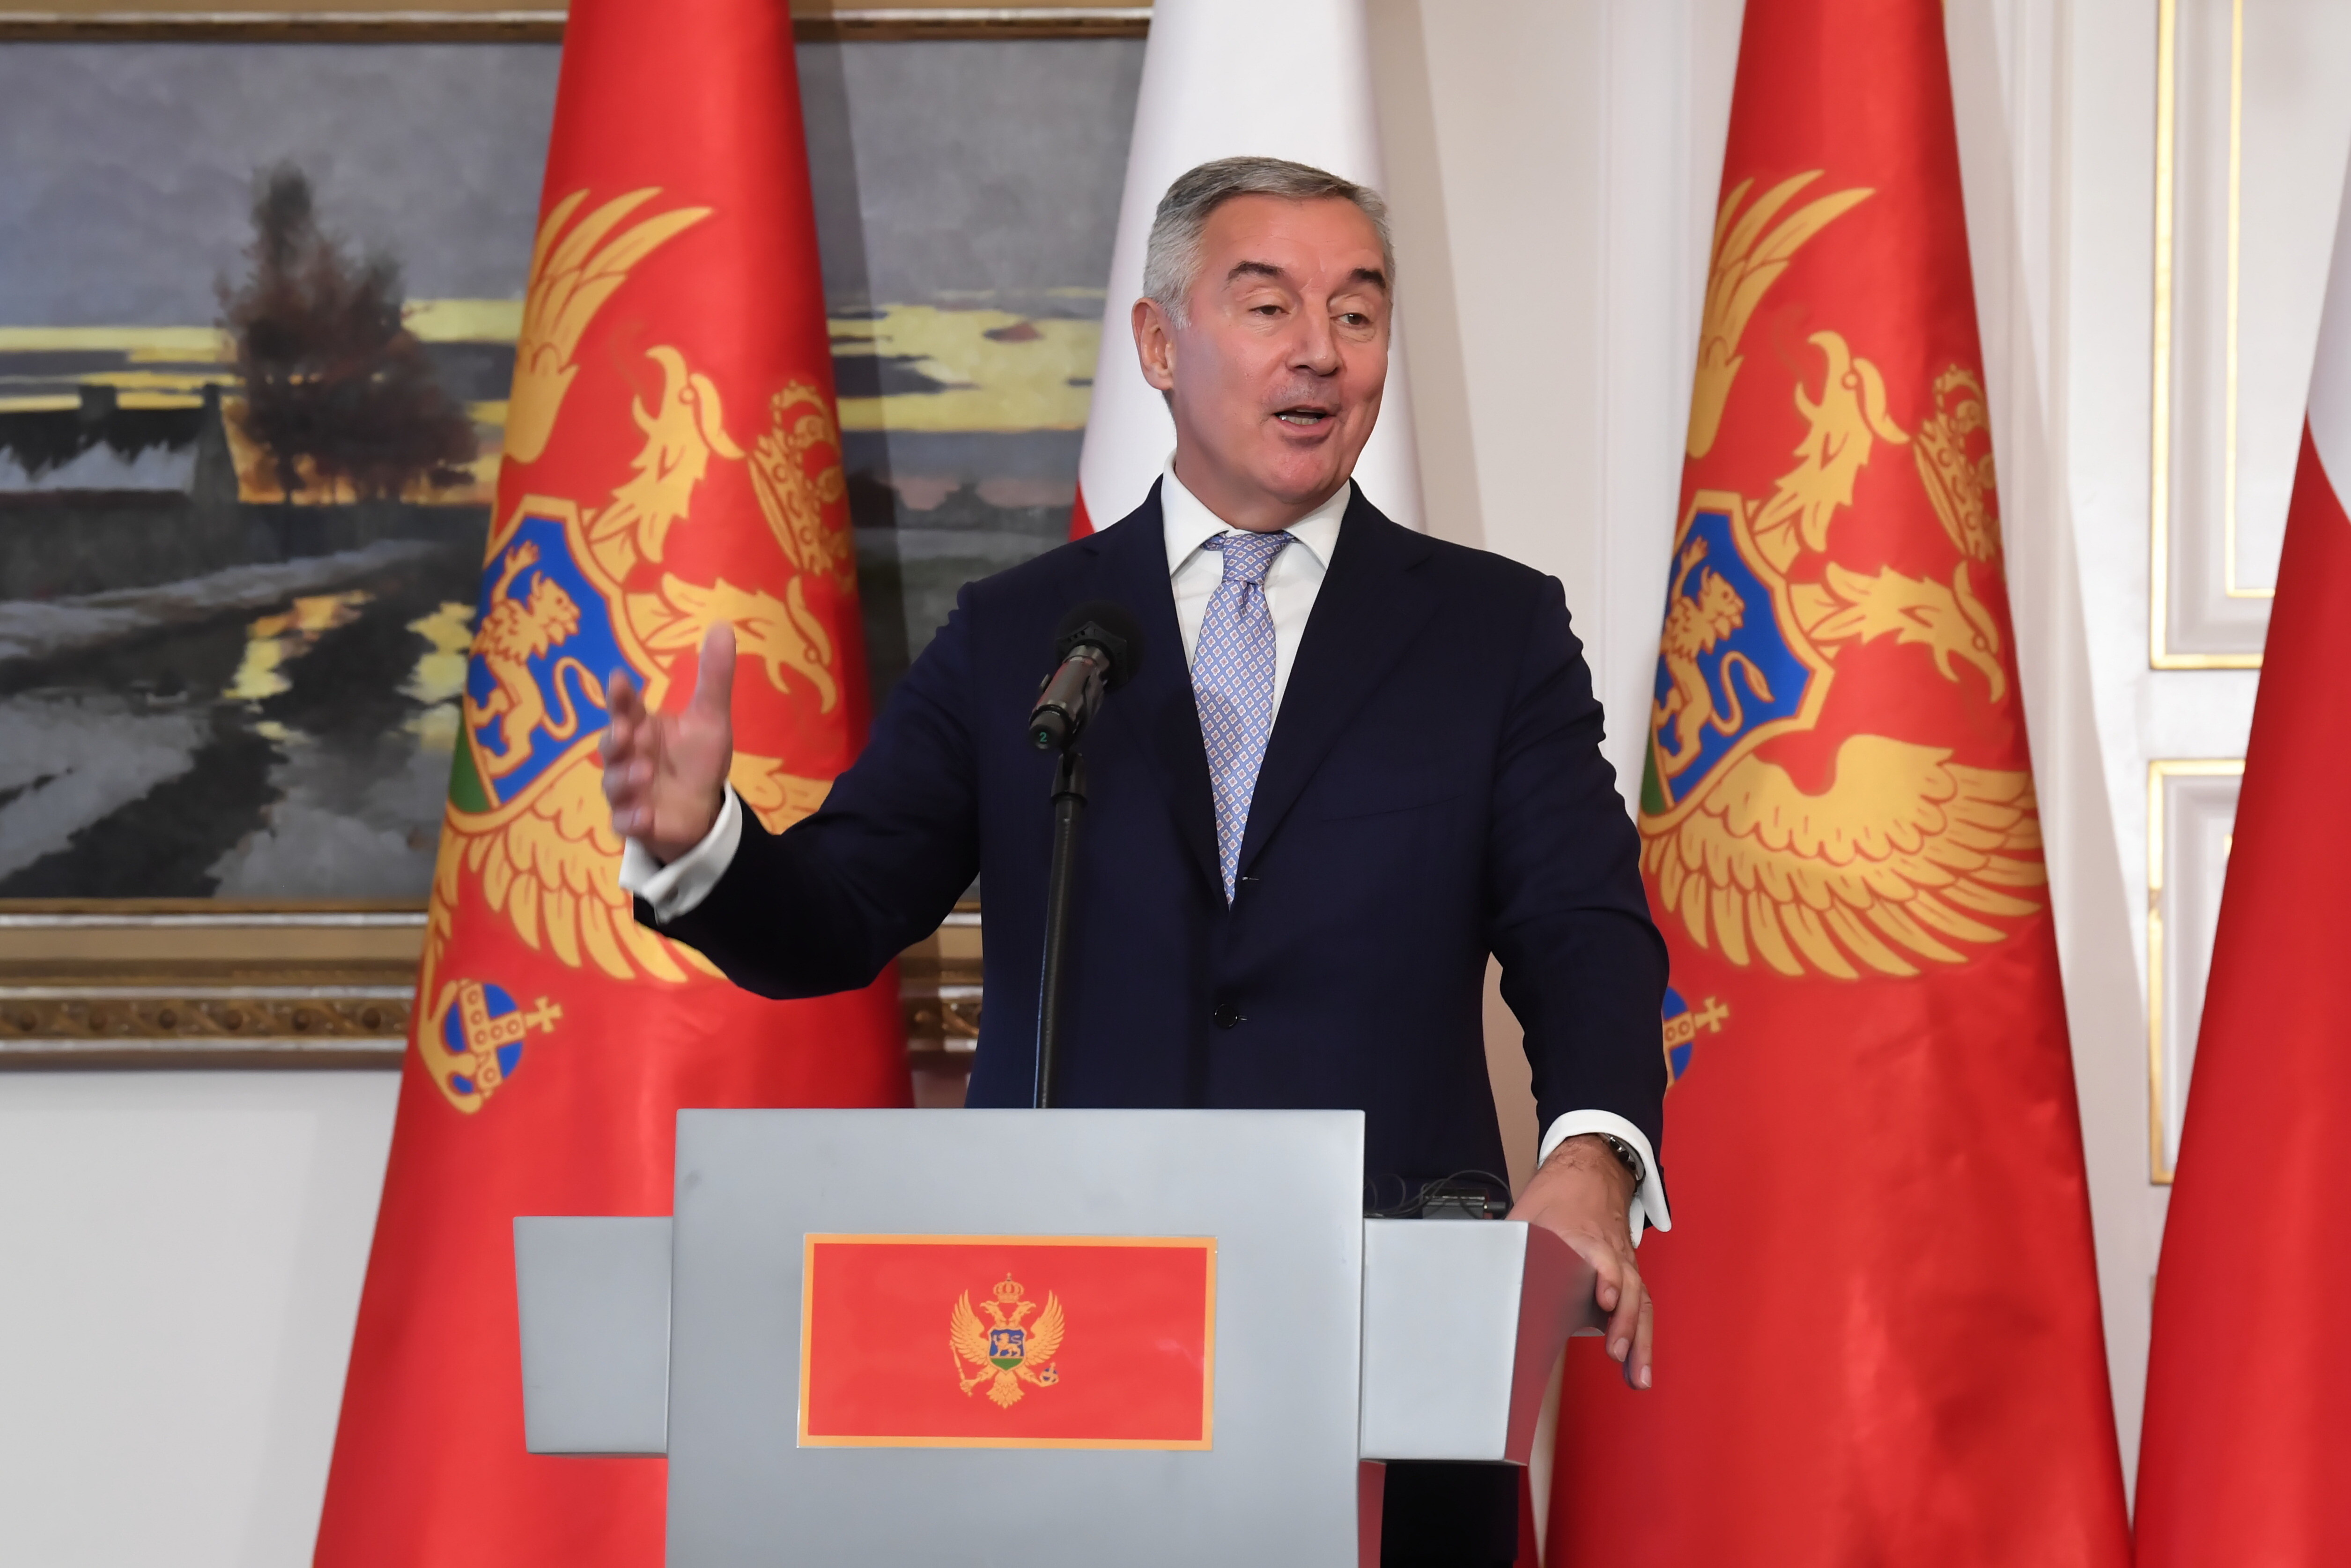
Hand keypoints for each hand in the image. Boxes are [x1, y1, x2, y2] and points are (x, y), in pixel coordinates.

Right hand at [600, 623, 735, 862]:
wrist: (701, 809)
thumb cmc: (696, 759)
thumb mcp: (710, 717)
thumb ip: (713, 676)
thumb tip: (721, 626)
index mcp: (640, 727)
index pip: (624, 707)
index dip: (619, 695)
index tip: (619, 679)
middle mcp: (627, 756)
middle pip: (610, 744)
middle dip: (613, 739)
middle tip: (625, 733)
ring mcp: (627, 790)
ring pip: (613, 784)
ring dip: (624, 778)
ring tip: (644, 771)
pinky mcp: (635, 822)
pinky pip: (624, 823)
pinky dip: (630, 820)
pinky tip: (644, 816)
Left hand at [1510, 1134, 1653, 1388]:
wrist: (1590, 1173)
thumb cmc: (1558, 1197)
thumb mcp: (1527, 1216)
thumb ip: (1510, 1245)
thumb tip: (1478, 1275)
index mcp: (1584, 1235)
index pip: (1602, 1257)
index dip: (1606, 1278)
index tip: (1606, 1299)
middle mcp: (1610, 1251)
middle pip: (1627, 1286)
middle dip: (1625, 1322)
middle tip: (1617, 1351)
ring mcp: (1623, 1265)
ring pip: (1640, 1302)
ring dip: (1640, 1341)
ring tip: (1636, 1377)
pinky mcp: (1627, 1277)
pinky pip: (1641, 1308)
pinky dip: (1641, 1339)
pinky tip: (1636, 1368)